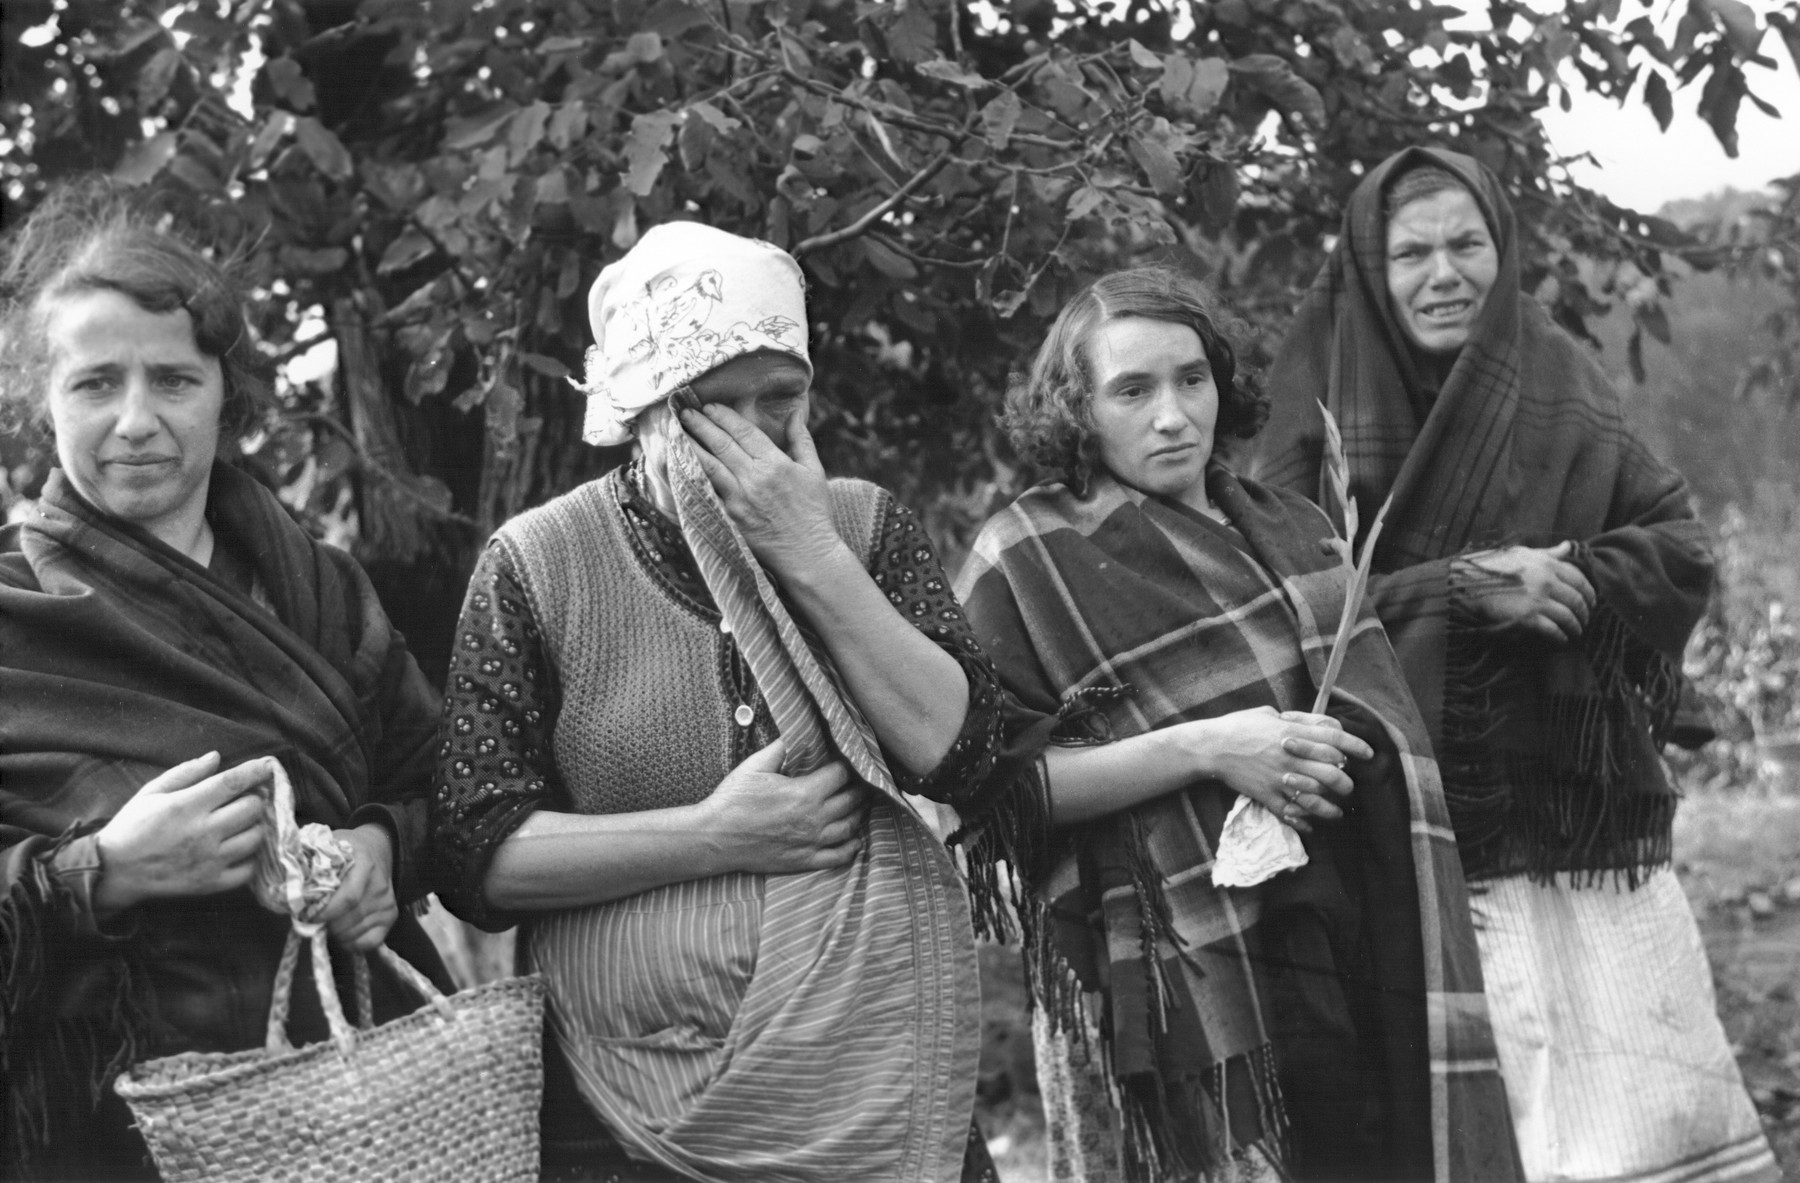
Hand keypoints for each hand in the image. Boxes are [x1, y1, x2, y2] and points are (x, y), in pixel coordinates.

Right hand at [95, 752, 269, 914]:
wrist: (113, 871)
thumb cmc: (132, 826)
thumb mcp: (151, 792)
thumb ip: (185, 773)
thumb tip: (216, 757)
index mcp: (188, 805)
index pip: (234, 782)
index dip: (256, 771)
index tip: (267, 766)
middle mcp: (204, 832)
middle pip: (252, 808)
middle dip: (255, 799)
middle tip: (247, 799)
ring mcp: (210, 860)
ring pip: (256, 837)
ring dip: (254, 827)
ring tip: (241, 824)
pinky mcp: (211, 883)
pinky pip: (248, 869)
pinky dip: (249, 858)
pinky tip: (237, 850)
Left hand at [316, 824, 398, 951]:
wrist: (377, 848)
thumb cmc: (345, 849)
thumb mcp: (326, 845)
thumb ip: (307, 863)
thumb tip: (280, 886)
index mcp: (364, 863)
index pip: (347, 898)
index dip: (324, 913)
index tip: (306, 917)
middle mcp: (380, 884)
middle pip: (349, 920)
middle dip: (325, 926)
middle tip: (310, 922)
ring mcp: (387, 901)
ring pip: (355, 933)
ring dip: (334, 935)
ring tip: (326, 924)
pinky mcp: (391, 915)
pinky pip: (369, 942)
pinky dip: (351, 944)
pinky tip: (342, 933)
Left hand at [678, 401, 843, 579]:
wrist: (807, 553)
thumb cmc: (814, 512)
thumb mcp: (814, 471)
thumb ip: (801, 439)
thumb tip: (796, 411)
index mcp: (776, 463)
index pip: (744, 432)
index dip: (724, 416)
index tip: (709, 406)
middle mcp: (755, 478)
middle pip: (722, 444)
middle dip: (701, 425)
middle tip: (685, 412)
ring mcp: (740, 499)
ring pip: (709, 465)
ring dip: (691, 445)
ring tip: (677, 432)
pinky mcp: (731, 517)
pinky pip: (708, 491)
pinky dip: (694, 475)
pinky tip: (683, 465)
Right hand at [698, 738, 866, 873]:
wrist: (716, 837)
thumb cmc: (733, 800)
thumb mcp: (755, 766)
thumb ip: (780, 748)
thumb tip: (796, 733)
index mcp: (805, 793)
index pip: (842, 774)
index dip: (846, 765)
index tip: (845, 762)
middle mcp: (814, 818)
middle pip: (852, 800)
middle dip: (859, 788)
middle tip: (860, 782)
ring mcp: (811, 842)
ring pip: (850, 827)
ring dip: (859, 814)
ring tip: (860, 805)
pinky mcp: (805, 861)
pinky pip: (839, 856)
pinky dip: (851, 848)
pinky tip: (855, 840)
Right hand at [1186, 707, 1373, 833]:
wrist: (1211, 748)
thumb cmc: (1239, 726)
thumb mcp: (1271, 714)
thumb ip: (1300, 720)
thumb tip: (1325, 724)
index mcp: (1293, 734)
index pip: (1335, 738)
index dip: (1357, 746)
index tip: (1369, 753)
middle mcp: (1291, 757)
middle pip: (1332, 772)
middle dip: (1346, 782)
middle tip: (1349, 786)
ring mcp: (1279, 779)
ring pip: (1315, 799)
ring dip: (1330, 808)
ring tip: (1337, 812)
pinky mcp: (1267, 795)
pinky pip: (1290, 814)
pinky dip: (1303, 822)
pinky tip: (1311, 824)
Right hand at [1457, 541, 1595, 643]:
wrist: (1465, 582)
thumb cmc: (1492, 566)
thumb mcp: (1522, 553)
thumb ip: (1548, 553)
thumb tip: (1569, 547)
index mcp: (1547, 564)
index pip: (1580, 580)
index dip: (1590, 593)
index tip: (1591, 603)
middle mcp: (1547, 581)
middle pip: (1578, 600)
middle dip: (1585, 613)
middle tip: (1585, 621)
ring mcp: (1538, 600)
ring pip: (1569, 617)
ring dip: (1576, 627)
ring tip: (1576, 633)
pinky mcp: (1527, 618)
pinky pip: (1553, 630)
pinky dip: (1560, 637)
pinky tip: (1561, 640)